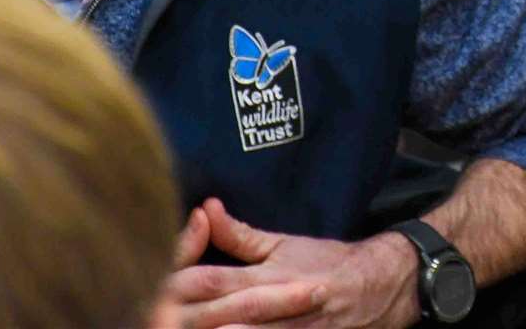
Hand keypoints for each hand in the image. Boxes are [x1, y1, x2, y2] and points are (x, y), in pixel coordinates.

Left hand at [161, 198, 418, 328]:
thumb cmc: (326, 264)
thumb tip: (205, 207)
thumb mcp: (283, 244)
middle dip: (185, 319)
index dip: (174, 284)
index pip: (208, 279)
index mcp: (263, 273)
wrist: (381, 286)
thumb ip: (240, 234)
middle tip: (151, 318)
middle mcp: (273, 302)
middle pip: (218, 314)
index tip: (144, 286)